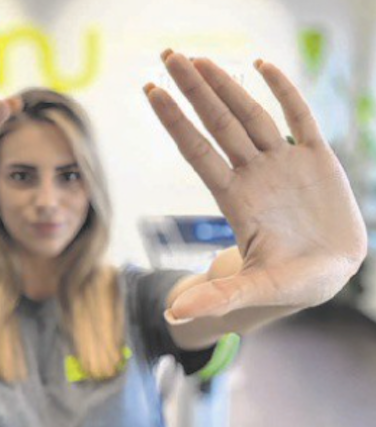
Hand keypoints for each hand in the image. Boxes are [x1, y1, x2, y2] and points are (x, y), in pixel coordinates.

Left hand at [145, 50, 366, 319]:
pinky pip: (300, 118)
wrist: (330, 274)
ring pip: (251, 115)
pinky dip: (285, 91)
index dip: (175, 121)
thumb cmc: (290, 282)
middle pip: (217, 123)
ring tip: (200, 58)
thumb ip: (220, 295)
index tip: (150, 91)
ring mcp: (283, 163)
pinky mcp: (317, 160)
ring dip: (227, 86)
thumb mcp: (256, 289)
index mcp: (235, 197)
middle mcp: (254, 173)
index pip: (197, 150)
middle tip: (168, 54)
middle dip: (193, 90)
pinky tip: (263, 67)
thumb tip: (174, 316)